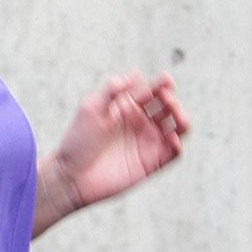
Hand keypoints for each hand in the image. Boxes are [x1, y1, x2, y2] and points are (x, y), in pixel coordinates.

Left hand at [51, 72, 189, 209]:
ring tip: (177, 116)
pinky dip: (177, 145)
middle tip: (166, 99)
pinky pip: (172, 153)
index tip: (165, 81)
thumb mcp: (91, 108)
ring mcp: (146, 143)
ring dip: (182, 119)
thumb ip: (112, 89)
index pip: (150, 91)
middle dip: (171, 100)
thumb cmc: (76, 142)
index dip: (161, 84)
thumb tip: (136, 74)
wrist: (70, 176)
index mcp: (127, 108)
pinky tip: (172, 138)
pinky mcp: (150, 164)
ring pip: (176, 128)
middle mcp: (139, 124)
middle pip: (167, 107)